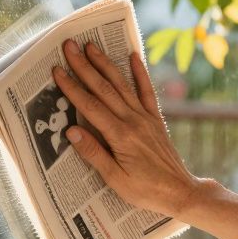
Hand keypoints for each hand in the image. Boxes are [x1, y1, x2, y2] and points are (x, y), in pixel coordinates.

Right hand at [52, 40, 206, 216]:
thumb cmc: (145, 191)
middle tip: (69, 46)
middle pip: (104, 88)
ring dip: (105, 64)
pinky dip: (140, 73)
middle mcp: (133, 121)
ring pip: (122, 85)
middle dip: (84, 66)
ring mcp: (145, 118)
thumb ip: (94, 153)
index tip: (57, 70)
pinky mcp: (156, 119)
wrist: (180, 192)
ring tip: (91, 46)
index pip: (90, 106)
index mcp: (120, 136)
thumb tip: (71, 131)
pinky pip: (147, 91)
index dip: (72, 87)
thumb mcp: (115, 179)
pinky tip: (133, 55)